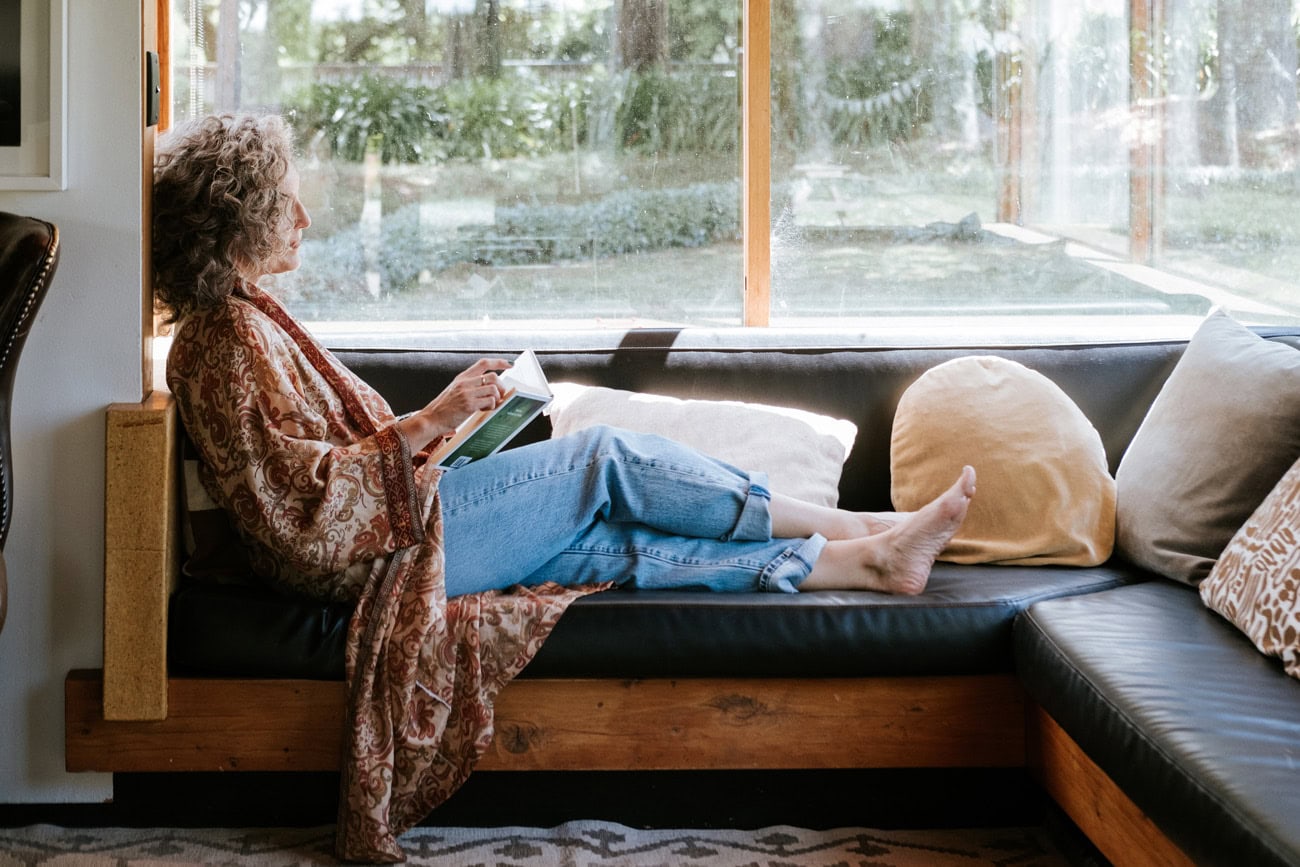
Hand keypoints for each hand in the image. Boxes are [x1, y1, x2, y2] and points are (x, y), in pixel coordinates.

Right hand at [396, 358, 511, 451]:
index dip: (499, 362)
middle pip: (493, 377)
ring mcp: (466, 393)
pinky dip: (491, 407)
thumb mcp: (455, 391)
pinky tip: (484, 411)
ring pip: (493, 389)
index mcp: (462, 377)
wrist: (431, 419)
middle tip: (500, 397)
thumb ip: (470, 387)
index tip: (510, 364)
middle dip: (501, 387)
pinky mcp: (469, 405)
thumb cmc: (444, 409)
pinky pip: (490, 402)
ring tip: (489, 406)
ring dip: (496, 399)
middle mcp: (464, 382)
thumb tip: (491, 389)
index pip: (484, 363)